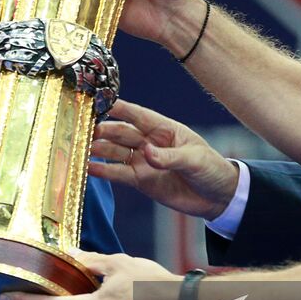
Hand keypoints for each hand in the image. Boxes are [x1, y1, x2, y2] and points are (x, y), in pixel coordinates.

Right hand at [90, 100, 237, 220]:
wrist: (218, 197)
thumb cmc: (211, 169)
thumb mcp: (195, 159)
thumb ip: (169, 157)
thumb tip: (146, 153)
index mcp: (165, 129)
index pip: (138, 115)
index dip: (120, 108)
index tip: (99, 101)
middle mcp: (150, 142)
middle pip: (121, 133)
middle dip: (103, 130)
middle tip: (85, 130)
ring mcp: (143, 161)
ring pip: (116, 152)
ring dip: (99, 150)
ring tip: (82, 148)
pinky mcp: (141, 180)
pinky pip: (119, 174)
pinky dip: (103, 171)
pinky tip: (88, 168)